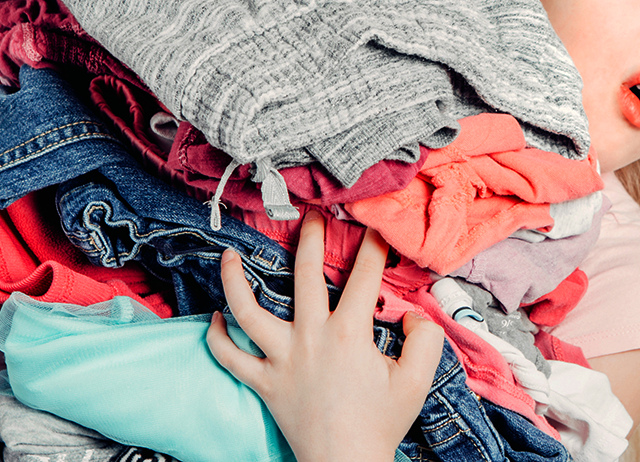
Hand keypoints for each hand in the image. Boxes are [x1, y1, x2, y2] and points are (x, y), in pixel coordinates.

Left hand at [207, 211, 443, 461]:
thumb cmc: (381, 424)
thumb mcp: (417, 381)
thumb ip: (424, 340)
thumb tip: (410, 315)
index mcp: (349, 332)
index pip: (363, 276)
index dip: (373, 246)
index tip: (374, 225)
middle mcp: (310, 337)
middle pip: (304, 275)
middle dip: (309, 239)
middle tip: (311, 216)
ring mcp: (281, 358)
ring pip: (248, 310)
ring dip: (235, 280)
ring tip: (229, 255)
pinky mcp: (262, 382)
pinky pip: (229, 356)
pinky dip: (218, 336)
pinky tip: (215, 318)